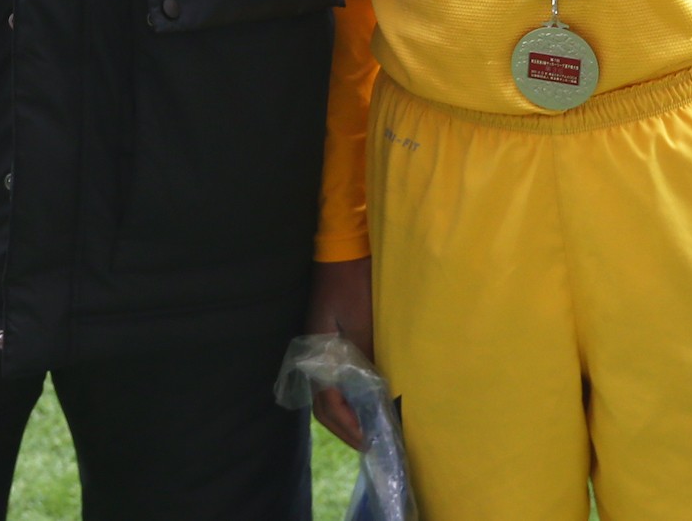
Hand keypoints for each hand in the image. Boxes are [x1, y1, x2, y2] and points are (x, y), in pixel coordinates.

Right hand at [303, 257, 375, 448]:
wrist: (343, 248)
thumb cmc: (353, 283)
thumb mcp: (362, 322)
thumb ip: (365, 358)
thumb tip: (377, 395)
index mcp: (317, 354)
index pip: (327, 403)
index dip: (347, 425)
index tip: (368, 440)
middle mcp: (314, 357)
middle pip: (323, 405)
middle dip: (345, 428)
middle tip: (369, 443)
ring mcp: (320, 350)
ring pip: (328, 395)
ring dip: (346, 415)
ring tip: (368, 429)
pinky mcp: (330, 343)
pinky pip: (336, 379)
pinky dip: (348, 397)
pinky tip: (365, 402)